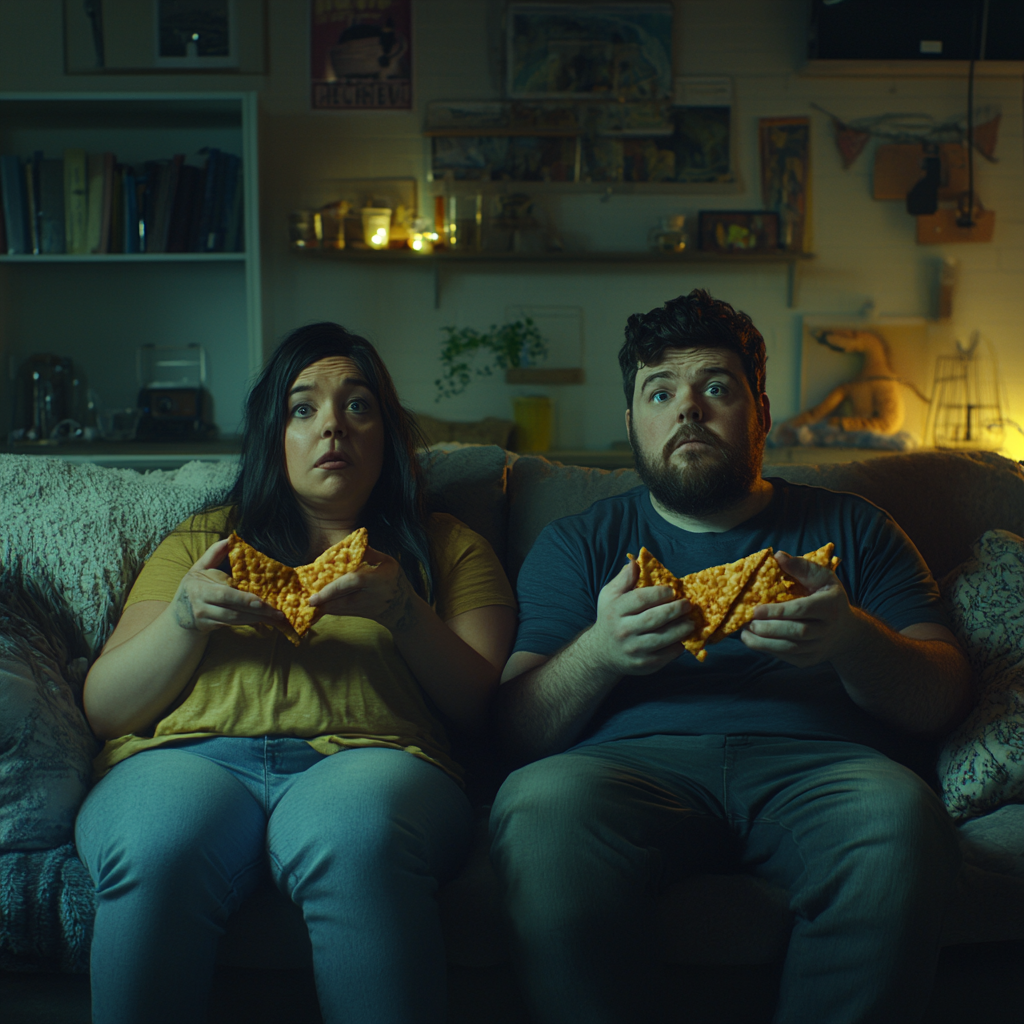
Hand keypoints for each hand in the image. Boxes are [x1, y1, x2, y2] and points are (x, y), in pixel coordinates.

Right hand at [171, 538, 284, 633]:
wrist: (179, 613)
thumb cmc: (194, 585)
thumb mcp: (199, 567)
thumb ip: (214, 553)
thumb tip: (230, 538)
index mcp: (200, 587)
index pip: (225, 593)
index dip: (243, 598)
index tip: (260, 601)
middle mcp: (202, 605)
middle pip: (232, 610)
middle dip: (256, 612)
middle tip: (277, 612)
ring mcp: (206, 618)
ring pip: (235, 620)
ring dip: (257, 619)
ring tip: (276, 617)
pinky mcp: (212, 627)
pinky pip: (234, 625)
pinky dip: (250, 622)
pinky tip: (265, 620)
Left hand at [308, 545, 416, 632]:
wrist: (402, 608)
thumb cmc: (394, 579)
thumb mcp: (387, 562)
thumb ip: (369, 553)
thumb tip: (348, 544)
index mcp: (380, 579)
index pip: (355, 581)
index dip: (336, 585)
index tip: (320, 589)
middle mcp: (374, 596)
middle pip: (345, 599)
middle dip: (325, 600)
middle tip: (309, 601)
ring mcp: (368, 608)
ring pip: (342, 608)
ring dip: (325, 606)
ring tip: (308, 604)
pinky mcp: (361, 615)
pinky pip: (343, 612)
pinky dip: (330, 609)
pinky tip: (319, 607)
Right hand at [577, 560, 693, 677]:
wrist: (602, 652)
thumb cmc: (610, 618)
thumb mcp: (609, 596)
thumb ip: (623, 579)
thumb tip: (636, 562)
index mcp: (615, 611)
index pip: (641, 599)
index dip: (660, 593)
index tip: (672, 590)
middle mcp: (623, 631)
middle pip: (654, 619)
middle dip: (675, 610)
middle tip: (688, 604)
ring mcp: (634, 649)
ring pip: (663, 638)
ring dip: (681, 629)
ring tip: (691, 621)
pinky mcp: (643, 664)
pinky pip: (666, 655)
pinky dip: (678, 647)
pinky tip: (683, 638)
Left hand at [740, 551, 858, 666]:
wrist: (845, 631)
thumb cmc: (828, 597)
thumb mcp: (822, 577)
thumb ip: (801, 567)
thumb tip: (778, 556)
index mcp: (830, 606)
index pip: (802, 610)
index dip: (777, 611)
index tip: (755, 609)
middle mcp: (827, 629)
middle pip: (796, 632)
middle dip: (768, 628)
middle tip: (747, 622)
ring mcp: (819, 647)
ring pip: (790, 649)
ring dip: (764, 643)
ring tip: (745, 633)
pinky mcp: (810, 660)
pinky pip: (788, 657)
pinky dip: (769, 650)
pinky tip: (755, 640)